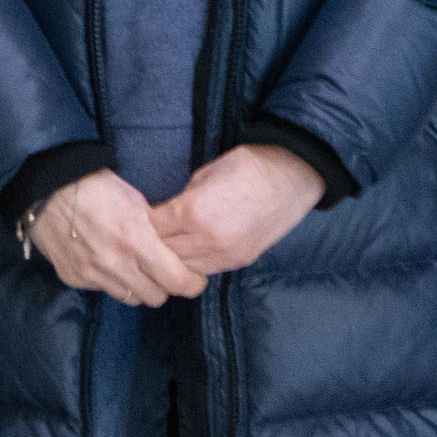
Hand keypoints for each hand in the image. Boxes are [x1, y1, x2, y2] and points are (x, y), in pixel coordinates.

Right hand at [26, 173, 206, 307]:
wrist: (47, 189)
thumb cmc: (95, 186)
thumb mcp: (135, 201)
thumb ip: (155, 230)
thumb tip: (173, 250)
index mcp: (136, 240)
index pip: (177, 281)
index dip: (192, 284)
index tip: (195, 279)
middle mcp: (115, 263)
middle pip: (156, 297)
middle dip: (164, 286)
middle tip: (164, 272)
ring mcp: (92, 274)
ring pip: (130, 298)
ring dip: (138, 286)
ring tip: (134, 267)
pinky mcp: (74, 278)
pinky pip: (103, 290)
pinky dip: (110, 281)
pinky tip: (105, 261)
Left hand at [153, 142, 325, 277]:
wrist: (291, 176)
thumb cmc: (246, 166)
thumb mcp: (204, 175)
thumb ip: (182, 200)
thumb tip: (165, 214)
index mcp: (193, 212)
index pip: (152, 228)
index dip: (146, 222)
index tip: (145, 216)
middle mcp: (207, 239)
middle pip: (165, 252)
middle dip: (157, 242)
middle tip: (154, 233)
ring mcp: (225, 254)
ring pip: (184, 267)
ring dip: (175, 257)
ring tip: (173, 244)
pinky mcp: (240, 261)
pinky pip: (206, 270)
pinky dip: (196, 262)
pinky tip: (194, 250)